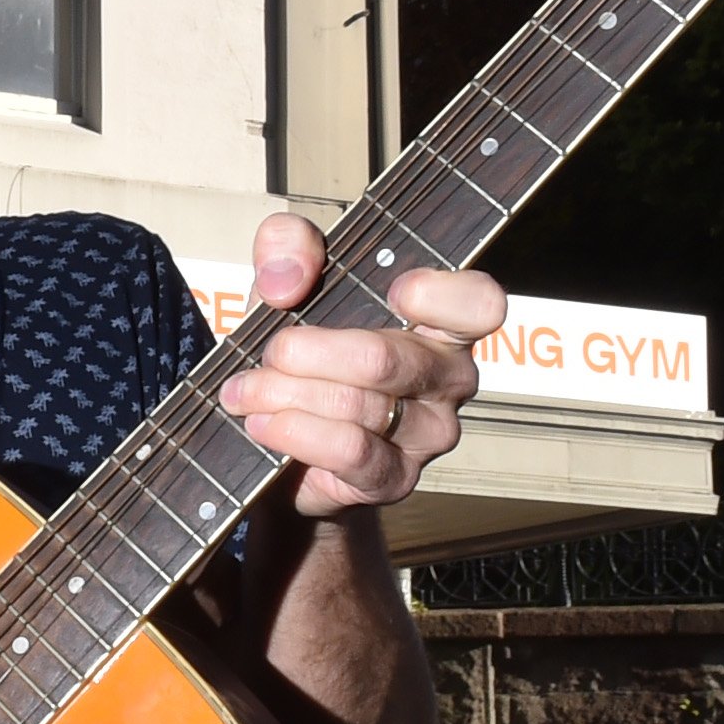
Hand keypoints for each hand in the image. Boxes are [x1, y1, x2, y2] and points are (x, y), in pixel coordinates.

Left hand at [218, 212, 506, 518]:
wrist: (279, 442)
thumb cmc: (304, 349)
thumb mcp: (286, 279)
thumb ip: (288, 245)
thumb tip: (288, 281)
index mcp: (442, 321)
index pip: (478, 303)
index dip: (438, 295)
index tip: (390, 291)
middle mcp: (449, 376)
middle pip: (383, 359)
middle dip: (303, 354)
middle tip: (267, 354)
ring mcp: (429, 432)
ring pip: (356, 406)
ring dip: (287, 395)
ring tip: (245, 392)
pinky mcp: (396, 478)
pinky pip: (351, 452)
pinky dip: (297, 433)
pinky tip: (264, 424)